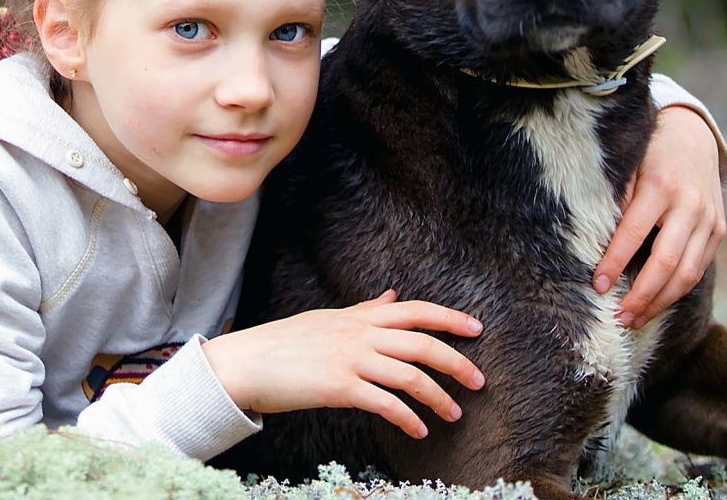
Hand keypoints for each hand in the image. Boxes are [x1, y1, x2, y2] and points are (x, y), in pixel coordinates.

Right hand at [202, 289, 483, 438]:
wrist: (247, 362)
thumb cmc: (286, 343)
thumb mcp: (329, 318)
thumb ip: (365, 310)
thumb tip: (393, 296)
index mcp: (359, 316)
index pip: (415, 311)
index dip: (449, 318)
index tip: (477, 329)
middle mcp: (359, 333)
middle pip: (422, 343)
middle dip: (456, 362)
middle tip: (479, 381)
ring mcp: (350, 359)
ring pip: (410, 375)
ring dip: (438, 398)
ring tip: (453, 415)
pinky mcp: (339, 387)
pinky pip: (385, 403)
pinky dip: (408, 418)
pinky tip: (418, 430)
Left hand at [594, 104, 725, 328]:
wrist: (694, 136)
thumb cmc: (649, 151)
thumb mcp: (629, 163)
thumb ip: (617, 196)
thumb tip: (599, 236)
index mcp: (661, 186)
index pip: (634, 233)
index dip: (615, 262)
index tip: (597, 286)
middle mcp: (689, 205)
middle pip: (667, 262)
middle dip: (642, 295)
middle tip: (618, 318)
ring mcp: (709, 220)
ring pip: (687, 273)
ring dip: (661, 302)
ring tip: (635, 320)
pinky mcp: (718, 231)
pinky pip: (699, 268)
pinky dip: (678, 290)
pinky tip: (657, 303)